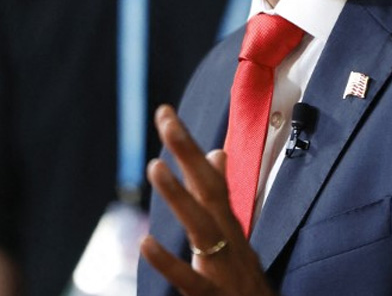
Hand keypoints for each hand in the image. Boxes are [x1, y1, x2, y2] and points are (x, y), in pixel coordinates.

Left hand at [139, 105, 275, 295]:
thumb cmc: (244, 282)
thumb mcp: (235, 236)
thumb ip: (221, 198)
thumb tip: (216, 154)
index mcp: (228, 225)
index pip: (208, 177)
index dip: (188, 146)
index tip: (166, 113)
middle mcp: (229, 240)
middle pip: (209, 191)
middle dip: (188, 153)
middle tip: (166, 119)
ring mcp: (223, 268)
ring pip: (202, 227)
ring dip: (180, 197)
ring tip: (155, 166)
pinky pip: (189, 280)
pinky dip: (169, 262)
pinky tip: (146, 244)